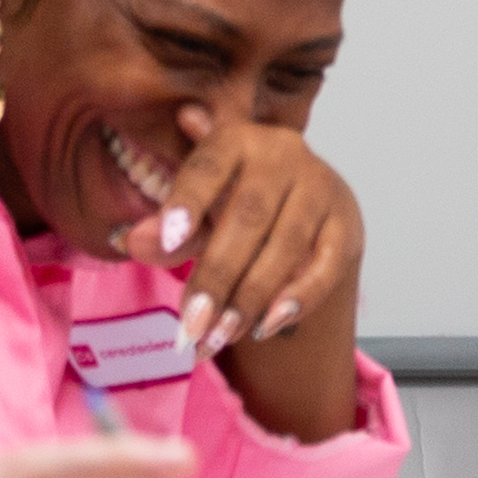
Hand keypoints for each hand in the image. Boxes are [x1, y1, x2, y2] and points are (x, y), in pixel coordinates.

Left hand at [120, 103, 367, 441]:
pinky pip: (324, 268)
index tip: (163, 243)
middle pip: (247, 217)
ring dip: (249, 299)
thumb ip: (167, 226)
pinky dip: (296, 300)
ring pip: (285, 247)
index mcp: (237, 139)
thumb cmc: (236, 198)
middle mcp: (284, 156)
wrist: (305, 197)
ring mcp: (321, 190)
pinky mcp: (346, 227)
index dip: (186, 202)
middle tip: (189, 326)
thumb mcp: (197, 207)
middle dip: (217, 277)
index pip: (207, 167)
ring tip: (217, 338)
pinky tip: (264, 327)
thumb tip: (131, 241)